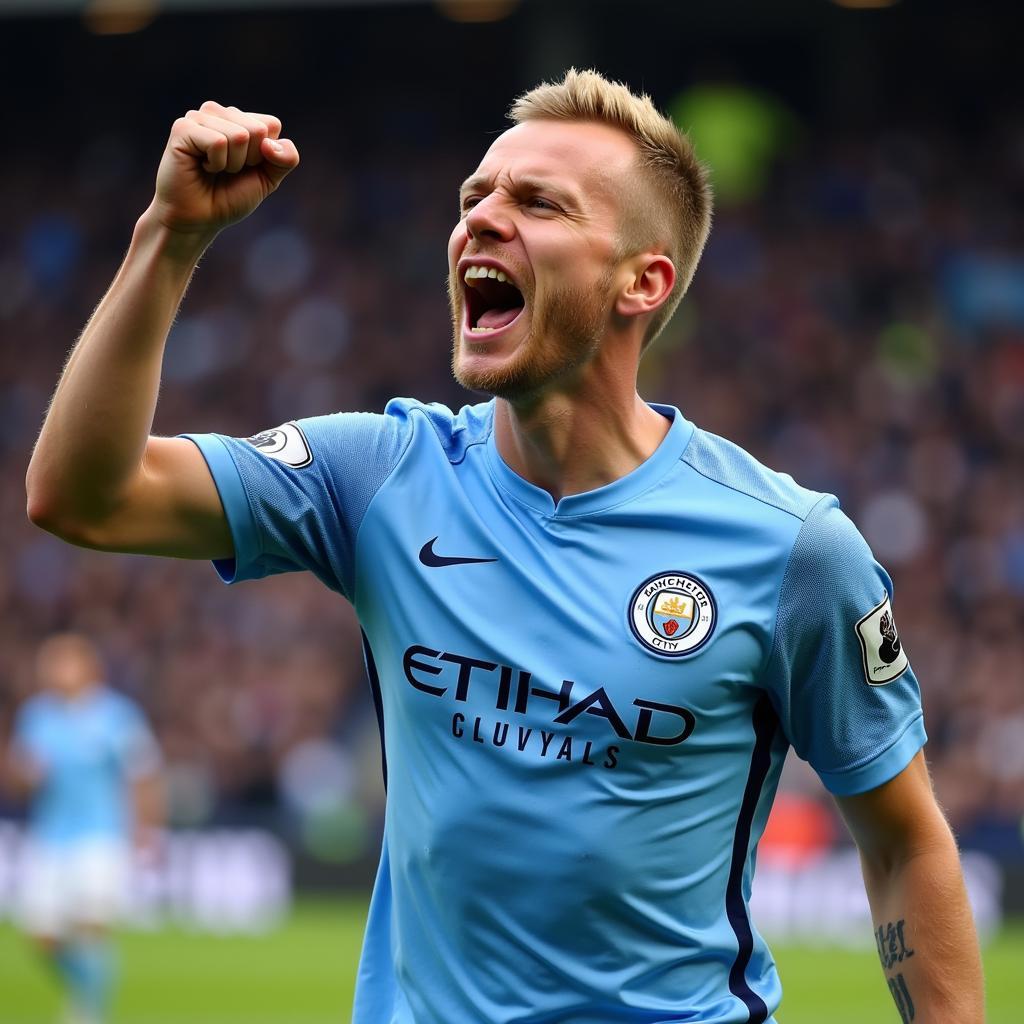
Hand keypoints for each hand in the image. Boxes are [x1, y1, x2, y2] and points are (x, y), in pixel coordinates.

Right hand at [149, 100, 299, 237]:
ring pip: (239, 135)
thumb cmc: (229, 198)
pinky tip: (202, 167)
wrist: (199, 219)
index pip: (271, 125)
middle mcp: (219, 113)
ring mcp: (199, 117)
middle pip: (258, 130)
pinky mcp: (183, 128)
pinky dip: (216, 163)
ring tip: (213, 169)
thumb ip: (285, 160)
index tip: (246, 168)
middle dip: (249, 160)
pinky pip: (218, 142)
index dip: (266, 155)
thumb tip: (272, 143)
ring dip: (232, 164)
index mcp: (239, 120)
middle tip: (227, 171)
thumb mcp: (267, 179)